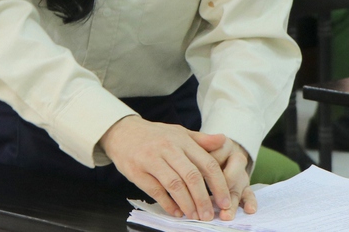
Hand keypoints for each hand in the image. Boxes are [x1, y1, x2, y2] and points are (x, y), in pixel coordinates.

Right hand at [100, 116, 231, 220]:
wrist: (122, 132)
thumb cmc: (155, 135)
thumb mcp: (178, 132)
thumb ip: (201, 139)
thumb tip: (224, 140)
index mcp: (182, 140)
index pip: (207, 163)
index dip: (219, 184)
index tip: (225, 201)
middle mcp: (168, 148)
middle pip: (192, 176)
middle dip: (203, 199)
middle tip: (209, 215)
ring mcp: (151, 159)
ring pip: (174, 185)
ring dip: (187, 204)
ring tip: (194, 216)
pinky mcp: (137, 171)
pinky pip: (155, 191)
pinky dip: (167, 204)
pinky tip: (176, 212)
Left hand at [192, 133, 255, 220]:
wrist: (220, 149)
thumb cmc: (206, 148)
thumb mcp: (201, 142)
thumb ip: (203, 142)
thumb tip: (209, 141)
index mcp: (224, 146)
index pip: (216, 156)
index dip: (209, 166)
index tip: (197, 174)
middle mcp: (236, 161)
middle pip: (230, 175)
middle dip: (222, 189)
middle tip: (214, 201)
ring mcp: (241, 175)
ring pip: (238, 188)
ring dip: (232, 203)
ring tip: (226, 215)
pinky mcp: (245, 187)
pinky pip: (250, 194)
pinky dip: (250, 202)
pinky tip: (249, 210)